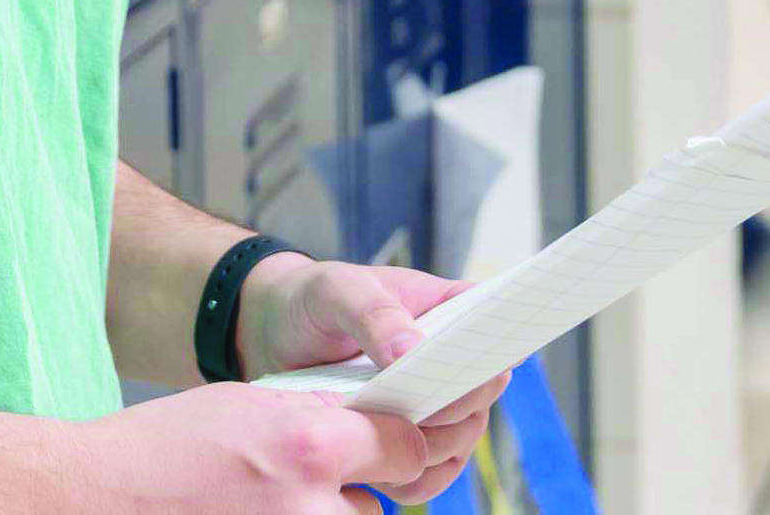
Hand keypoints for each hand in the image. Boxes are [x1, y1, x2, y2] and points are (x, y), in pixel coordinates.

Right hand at [87, 380, 491, 511]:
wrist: (99, 500)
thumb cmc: (165, 447)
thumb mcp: (246, 403)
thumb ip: (312, 414)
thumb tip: (363, 419)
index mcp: (310, 446)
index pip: (403, 448)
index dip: (394, 444)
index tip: (387, 446)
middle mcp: (311, 508)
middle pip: (375, 506)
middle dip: (352, 492)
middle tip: (308, 481)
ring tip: (272, 502)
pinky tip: (256, 513)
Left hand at [235, 256, 507, 497]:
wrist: (272, 335)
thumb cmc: (313, 299)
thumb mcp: (338, 290)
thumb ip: (374, 313)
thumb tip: (413, 350)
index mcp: (445, 308)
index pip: (493, 327)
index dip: (496, 350)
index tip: (485, 370)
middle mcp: (447, 359)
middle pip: (481, 396)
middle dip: (456, 411)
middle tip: (416, 413)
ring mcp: (428, 403)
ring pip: (460, 441)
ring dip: (433, 451)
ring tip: (390, 444)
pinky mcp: (404, 439)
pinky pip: (429, 472)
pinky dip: (414, 479)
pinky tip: (382, 473)